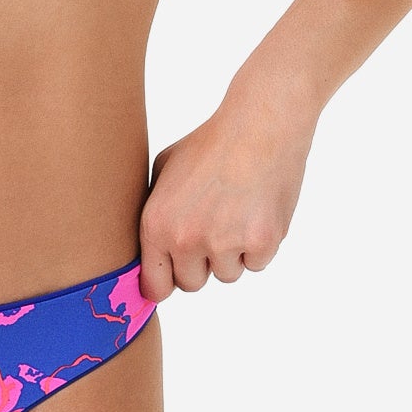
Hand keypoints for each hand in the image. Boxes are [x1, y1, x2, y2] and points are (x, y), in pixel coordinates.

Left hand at [138, 72, 319, 301]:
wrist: (259, 125)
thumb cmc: (210, 144)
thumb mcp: (164, 170)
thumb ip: (155, 213)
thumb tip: (149, 251)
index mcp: (157, 224)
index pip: (154, 286)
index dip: (164, 282)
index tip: (172, 276)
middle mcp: (187, 239)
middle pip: (192, 283)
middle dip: (201, 263)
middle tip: (212, 227)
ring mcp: (226, 243)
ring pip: (227, 274)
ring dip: (232, 253)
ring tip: (236, 210)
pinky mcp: (262, 243)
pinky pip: (257, 263)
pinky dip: (260, 245)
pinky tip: (257, 209)